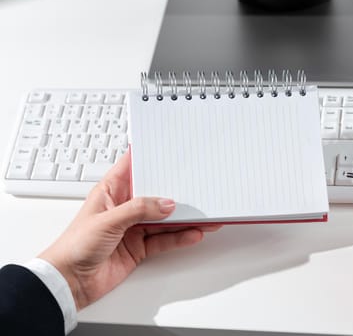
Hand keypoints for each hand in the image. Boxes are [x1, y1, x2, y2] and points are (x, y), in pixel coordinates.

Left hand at [39, 151, 220, 309]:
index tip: (170, 150)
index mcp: (111, 192)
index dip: (150, 158)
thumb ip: (139, 210)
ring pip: (164, 219)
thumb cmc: (74, 246)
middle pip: (156, 195)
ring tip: (204, 215)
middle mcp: (124, 207)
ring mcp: (133, 228)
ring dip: (184, 217)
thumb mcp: (107, 220)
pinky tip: (193, 233)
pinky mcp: (139, 247)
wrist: (69, 282)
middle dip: (176, 191)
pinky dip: (180, 237)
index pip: (132, 167)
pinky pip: (164, 239)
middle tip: (197, 187)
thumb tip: (166, 203)